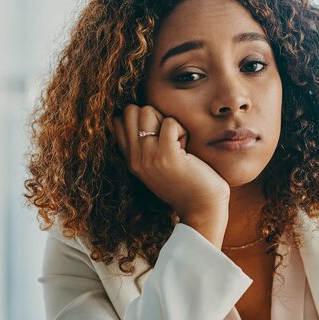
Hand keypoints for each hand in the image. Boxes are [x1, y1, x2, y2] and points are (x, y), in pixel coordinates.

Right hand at [112, 105, 229, 227]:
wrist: (202, 208)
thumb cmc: (187, 184)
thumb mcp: (158, 167)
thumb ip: (146, 147)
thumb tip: (142, 113)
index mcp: (131, 160)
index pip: (116, 122)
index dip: (139, 118)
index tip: (157, 136)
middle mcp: (135, 158)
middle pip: (131, 111)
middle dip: (154, 115)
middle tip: (169, 137)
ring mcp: (148, 156)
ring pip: (147, 111)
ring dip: (168, 122)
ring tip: (178, 144)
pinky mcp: (166, 155)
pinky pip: (170, 122)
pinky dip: (183, 130)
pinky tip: (186, 150)